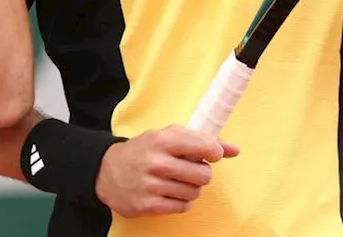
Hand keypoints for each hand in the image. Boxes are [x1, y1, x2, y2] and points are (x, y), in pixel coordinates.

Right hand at [95, 125, 238, 217]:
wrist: (107, 171)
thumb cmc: (144, 151)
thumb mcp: (167, 136)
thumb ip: (201, 140)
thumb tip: (234, 150)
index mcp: (162, 140)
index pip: (205, 146)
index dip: (214, 151)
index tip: (209, 153)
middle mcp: (157, 163)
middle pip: (204, 175)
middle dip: (201, 172)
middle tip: (188, 168)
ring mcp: (152, 186)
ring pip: (195, 192)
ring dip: (191, 187)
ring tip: (176, 180)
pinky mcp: (149, 206)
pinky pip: (184, 207)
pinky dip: (182, 201)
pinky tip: (170, 192)